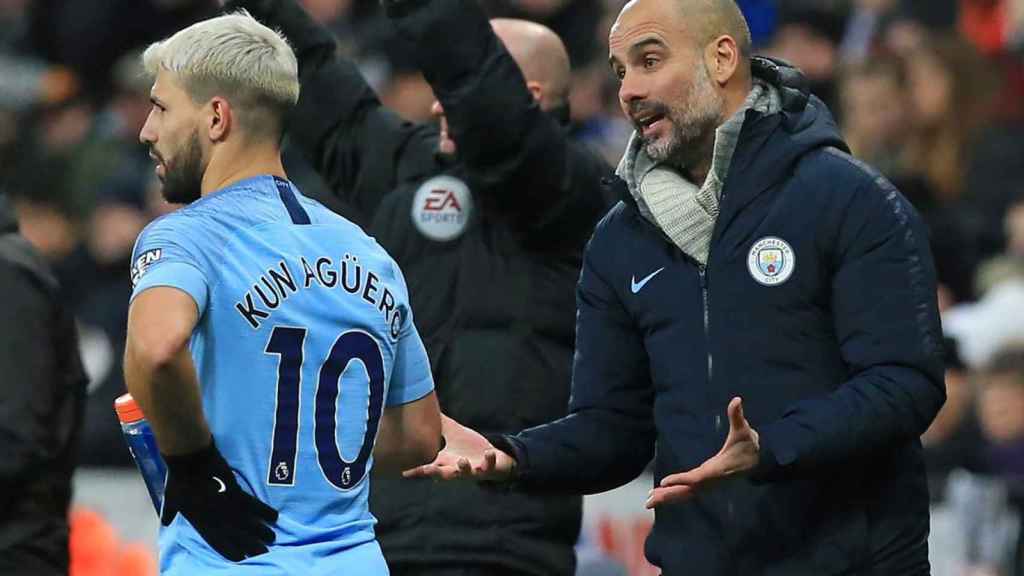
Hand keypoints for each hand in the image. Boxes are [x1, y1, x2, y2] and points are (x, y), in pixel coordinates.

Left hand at [161, 441, 277, 560]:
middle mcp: (215, 517)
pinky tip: (274, 517)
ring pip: (247, 522)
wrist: (189, 458)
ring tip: (271, 538)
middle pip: (236, 535)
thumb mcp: (171, 499)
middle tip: (263, 553)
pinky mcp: (235, 491)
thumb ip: (171, 513)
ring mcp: (226, 505)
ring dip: (260, 531)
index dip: (229, 550)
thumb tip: (166, 522)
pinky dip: (264, 511)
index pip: (216, 541)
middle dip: (250, 545)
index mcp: (199, 520)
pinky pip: (252, 505)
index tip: (241, 557)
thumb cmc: (178, 478)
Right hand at [402, 415, 516, 480]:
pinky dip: (489, 459)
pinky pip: (488, 465)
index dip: (417, 470)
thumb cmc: (468, 447)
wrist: (493, 458)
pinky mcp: (487, 467)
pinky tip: (489, 452)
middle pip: (443, 474)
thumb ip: (440, 424)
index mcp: (446, 461)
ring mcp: (472, 469)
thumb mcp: (453, 434)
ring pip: (466, 472)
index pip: (429, 466)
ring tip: (462, 460)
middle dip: (435, 472)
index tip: (404, 472)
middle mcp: (457, 468)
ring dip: (463, 467)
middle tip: (427, 470)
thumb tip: (425, 407)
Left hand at [646, 397, 759, 508]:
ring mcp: (709, 484)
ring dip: (667, 498)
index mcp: (717, 469)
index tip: (664, 482)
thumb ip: (737, 416)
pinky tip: (661, 496)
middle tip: (648, 501)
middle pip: (686, 491)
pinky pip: (688, 492)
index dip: (680, 480)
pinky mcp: (707, 485)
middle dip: (668, 495)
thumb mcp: (743, 429)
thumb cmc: (749, 444)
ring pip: (685, 494)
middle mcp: (711, 480)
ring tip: (648, 501)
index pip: (696, 477)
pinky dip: (674, 495)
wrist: (760, 461)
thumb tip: (737, 400)